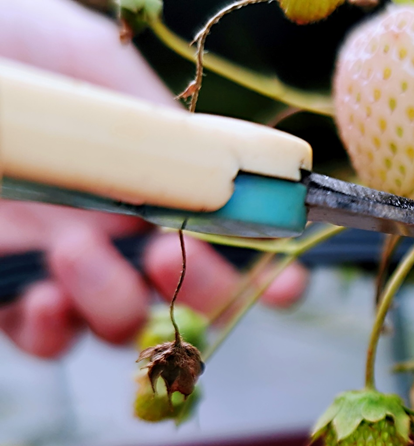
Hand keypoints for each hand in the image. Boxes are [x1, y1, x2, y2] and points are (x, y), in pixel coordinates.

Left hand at [0, 0, 306, 357]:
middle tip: (165, 260)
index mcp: (151, 181)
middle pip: (189, 300)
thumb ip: (159, 122)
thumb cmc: (14, 39)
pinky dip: (54, 332)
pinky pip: (43, 340)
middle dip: (200, 296)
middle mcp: (116, 230)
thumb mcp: (95, 65)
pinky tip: (44, 295)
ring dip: (116, 304)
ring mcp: (61, 263)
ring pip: (120, 327)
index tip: (287, 283)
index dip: (265, 271)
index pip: (225, 238)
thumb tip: (224, 171)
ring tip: (74, 250)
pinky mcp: (4, 284)